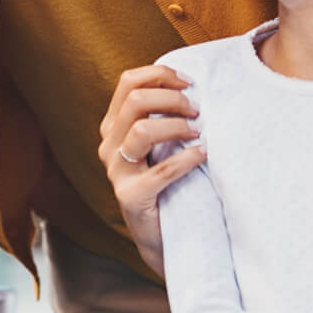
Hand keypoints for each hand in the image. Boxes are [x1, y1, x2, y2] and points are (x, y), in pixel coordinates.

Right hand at [96, 64, 202, 275]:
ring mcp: (116, 172)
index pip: (127, 83)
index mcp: (113, 127)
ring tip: (198, 133)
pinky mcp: (130, 196)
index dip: (159, 75)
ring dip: (177, 126)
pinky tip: (203, 154)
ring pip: (142, 131)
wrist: (164, 236)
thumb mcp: (161, 144)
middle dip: (172, 99)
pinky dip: (187, 158)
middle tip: (197, 110)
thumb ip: (164, 116)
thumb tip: (192, 85)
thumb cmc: (169, 184)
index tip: (188, 82)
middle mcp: (109, 146)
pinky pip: (161, 170)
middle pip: (135, 101)